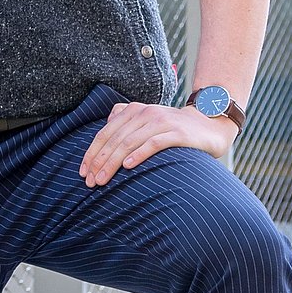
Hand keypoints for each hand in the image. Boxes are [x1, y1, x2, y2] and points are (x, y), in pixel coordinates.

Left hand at [80, 100, 237, 187]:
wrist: (209, 124)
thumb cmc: (173, 129)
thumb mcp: (147, 122)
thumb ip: (126, 124)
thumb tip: (103, 134)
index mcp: (133, 111)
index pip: (105, 133)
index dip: (92, 153)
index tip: (82, 172)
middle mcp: (144, 113)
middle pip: (114, 139)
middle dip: (99, 162)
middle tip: (89, 182)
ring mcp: (161, 121)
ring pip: (129, 142)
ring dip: (112, 163)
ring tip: (102, 180)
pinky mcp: (177, 132)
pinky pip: (153, 143)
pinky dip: (138, 154)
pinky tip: (127, 167)